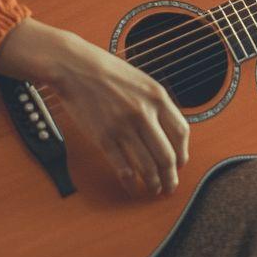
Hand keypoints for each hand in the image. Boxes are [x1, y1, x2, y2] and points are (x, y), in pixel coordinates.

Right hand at [0, 18, 188, 197]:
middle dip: (171, 177)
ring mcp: (124, 127)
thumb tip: (167, 130)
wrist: (74, 66)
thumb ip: (156, 104)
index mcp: (157, 96)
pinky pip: (123, 169)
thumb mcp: (141, 81)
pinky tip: (132, 187)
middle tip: (170, 186)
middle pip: (167, 156)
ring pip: (147, 167)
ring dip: (154, 183)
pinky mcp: (104, 138)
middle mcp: (144, 113)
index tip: (180, 163)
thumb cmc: (104, 70)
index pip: (181, 132)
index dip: (183, 153)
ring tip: (154, 189)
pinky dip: (131, 183)